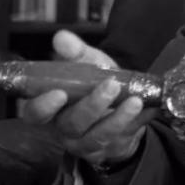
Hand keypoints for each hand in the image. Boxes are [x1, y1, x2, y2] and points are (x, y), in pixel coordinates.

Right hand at [21, 30, 156, 167]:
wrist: (123, 108)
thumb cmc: (97, 84)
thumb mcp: (88, 65)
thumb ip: (76, 53)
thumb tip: (61, 37)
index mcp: (53, 108)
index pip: (35, 113)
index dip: (43, 107)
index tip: (58, 93)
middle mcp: (66, 129)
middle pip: (72, 124)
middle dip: (91, 106)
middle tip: (110, 86)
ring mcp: (89, 142)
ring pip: (98, 135)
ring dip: (118, 118)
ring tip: (136, 100)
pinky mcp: (112, 147)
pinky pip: (125, 136)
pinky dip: (139, 121)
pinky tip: (149, 107)